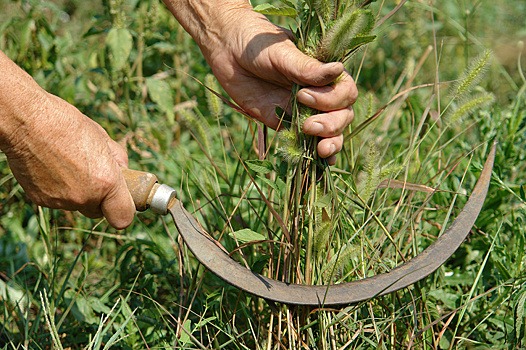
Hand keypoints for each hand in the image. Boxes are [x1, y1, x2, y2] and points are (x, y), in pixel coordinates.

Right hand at [2, 91, 135, 228]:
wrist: (28, 122)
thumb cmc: (68, 125)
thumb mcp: (103, 138)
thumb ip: (118, 161)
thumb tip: (123, 172)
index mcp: (106, 182)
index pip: (123, 218)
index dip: (123, 210)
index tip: (122, 201)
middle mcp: (84, 197)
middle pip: (97, 211)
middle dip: (98, 199)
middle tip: (92, 176)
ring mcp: (61, 201)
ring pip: (75, 204)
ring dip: (76, 191)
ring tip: (67, 164)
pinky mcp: (40, 200)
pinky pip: (56, 200)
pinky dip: (56, 189)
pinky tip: (51, 167)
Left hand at [203, 8, 356, 164]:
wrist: (227, 50)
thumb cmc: (257, 43)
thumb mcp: (282, 53)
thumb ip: (307, 68)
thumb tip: (338, 69)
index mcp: (322, 74)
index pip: (345, 92)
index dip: (332, 99)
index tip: (303, 95)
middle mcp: (318, 93)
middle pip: (342, 116)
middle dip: (331, 126)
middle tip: (308, 125)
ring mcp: (303, 111)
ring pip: (329, 133)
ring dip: (330, 143)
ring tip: (320, 151)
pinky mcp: (284, 124)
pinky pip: (303, 143)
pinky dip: (313, 156)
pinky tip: (319, 164)